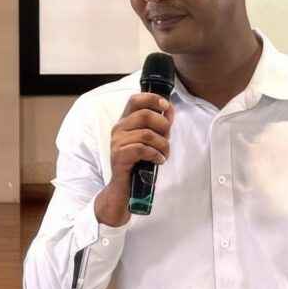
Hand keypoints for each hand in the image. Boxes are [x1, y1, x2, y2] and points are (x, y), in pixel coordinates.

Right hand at [91, 93, 172, 227]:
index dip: (153, 99)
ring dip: (162, 144)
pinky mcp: (119, 156)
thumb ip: (158, 125)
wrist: (123, 188)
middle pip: (144, 115)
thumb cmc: (138, 162)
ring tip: (165, 154)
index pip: (135, 100)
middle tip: (167, 138)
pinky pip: (142, 149)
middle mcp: (119, 129)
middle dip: (163, 125)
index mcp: (125, 121)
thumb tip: (170, 111)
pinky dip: (156, 155)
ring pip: (146, 134)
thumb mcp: (148, 140)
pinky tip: (159, 161)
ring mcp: (117, 142)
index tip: (167, 107)